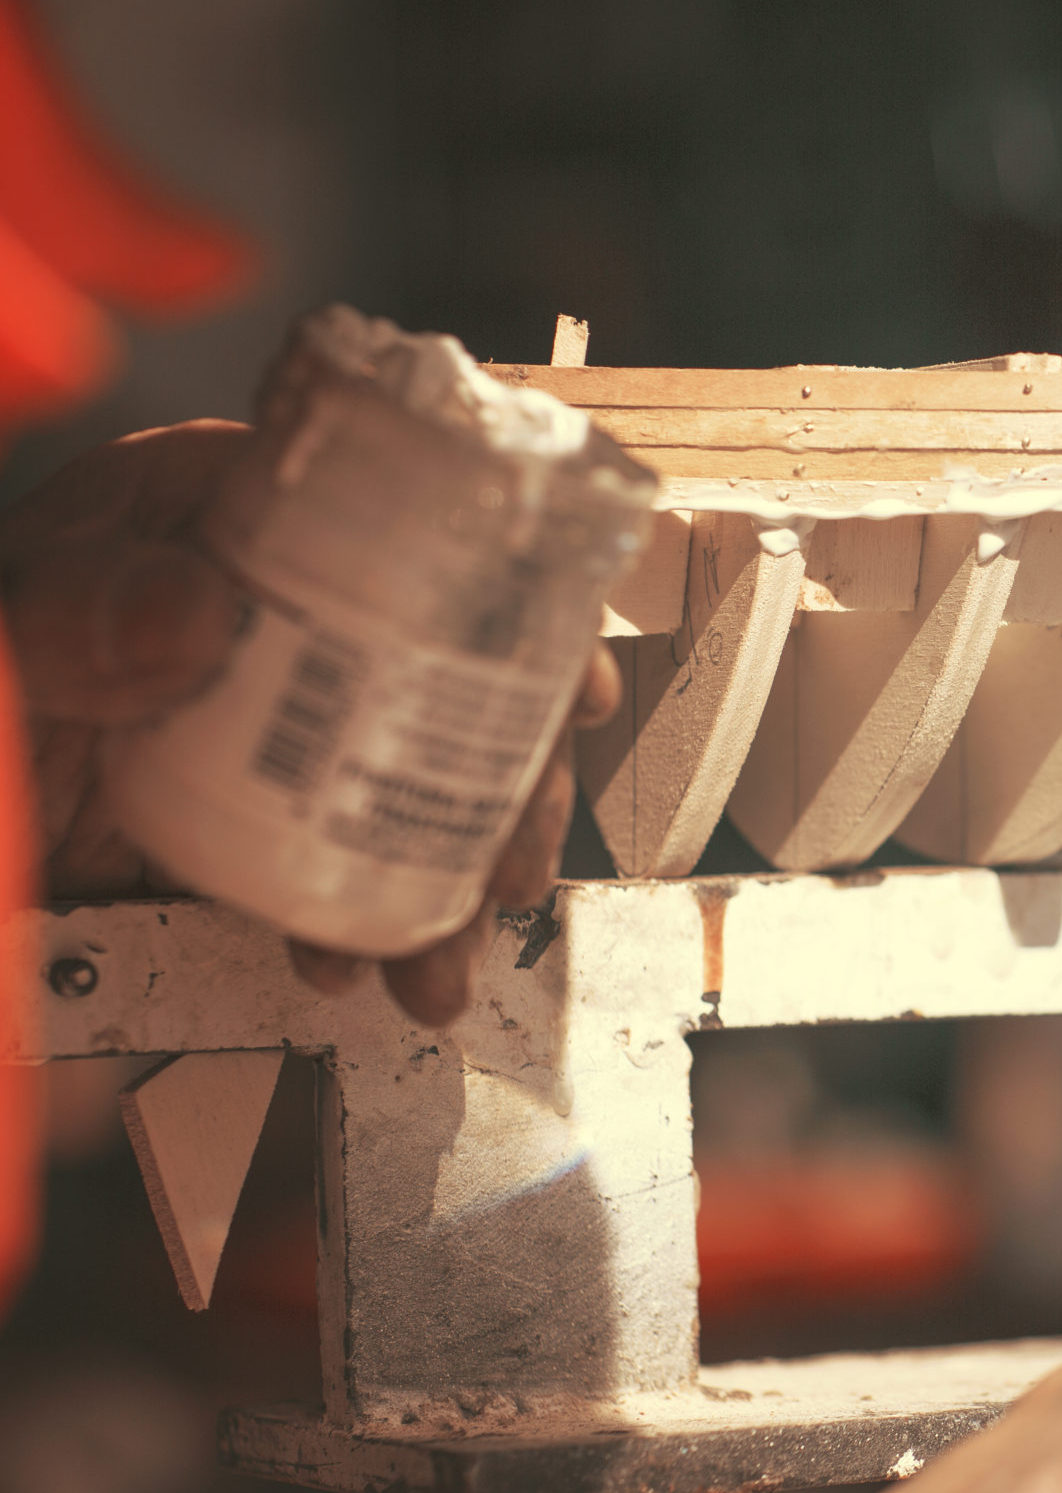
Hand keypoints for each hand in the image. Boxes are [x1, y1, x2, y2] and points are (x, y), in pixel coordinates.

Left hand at [3, 420, 618, 1025]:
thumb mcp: (2, 640)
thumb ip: (69, 617)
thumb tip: (202, 608)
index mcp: (220, 522)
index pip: (410, 536)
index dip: (520, 606)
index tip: (574, 687)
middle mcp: (271, 617)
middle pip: (450, 677)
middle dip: (507, 784)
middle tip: (512, 868)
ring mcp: (270, 724)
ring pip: (418, 780)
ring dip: (457, 875)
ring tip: (442, 963)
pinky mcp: (253, 818)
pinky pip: (348, 860)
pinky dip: (382, 920)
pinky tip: (372, 970)